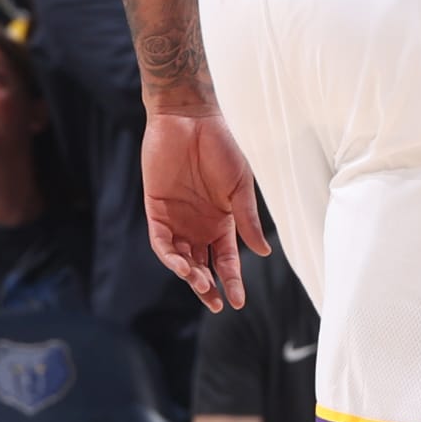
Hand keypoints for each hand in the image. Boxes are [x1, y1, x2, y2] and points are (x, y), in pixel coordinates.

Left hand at [141, 110, 268, 310]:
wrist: (190, 119)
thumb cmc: (221, 146)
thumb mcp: (240, 186)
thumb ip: (247, 220)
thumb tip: (264, 253)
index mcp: (223, 221)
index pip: (227, 260)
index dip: (233, 281)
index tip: (238, 301)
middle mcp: (199, 225)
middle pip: (202, 265)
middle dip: (208, 287)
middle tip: (215, 303)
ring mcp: (177, 219)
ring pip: (182, 258)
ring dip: (190, 275)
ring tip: (201, 285)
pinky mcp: (156, 210)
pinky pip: (161, 242)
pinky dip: (170, 257)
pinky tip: (181, 266)